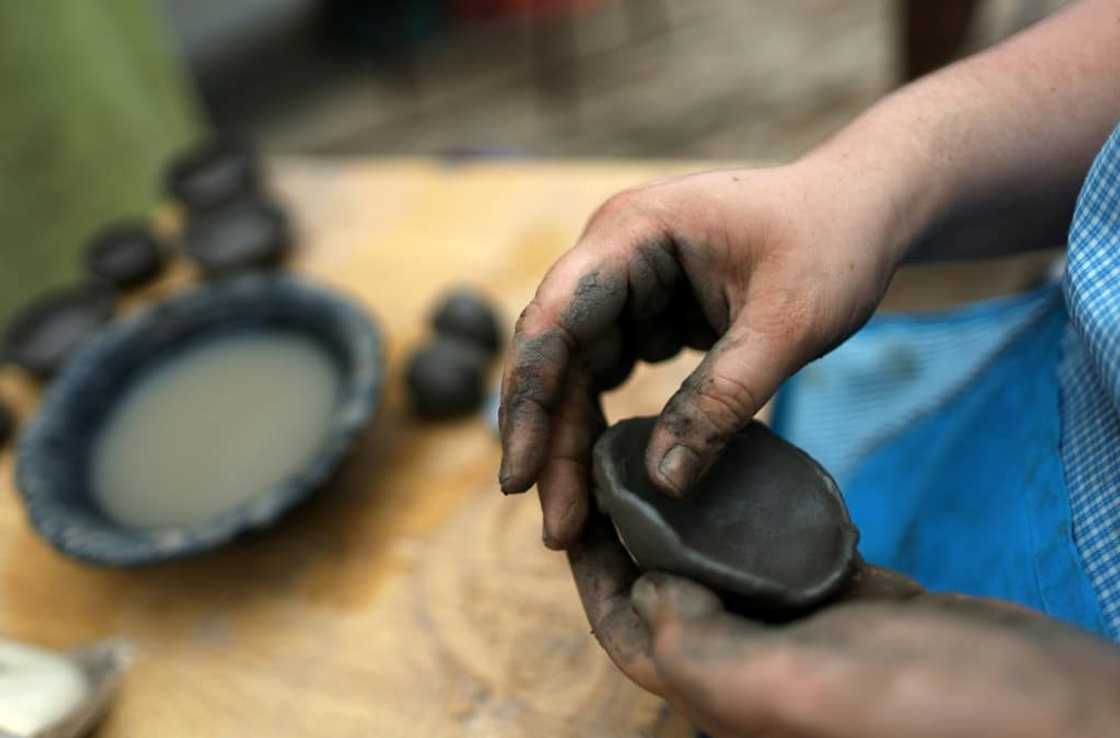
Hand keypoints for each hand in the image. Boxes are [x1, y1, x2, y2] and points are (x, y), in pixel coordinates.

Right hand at [499, 163, 908, 547]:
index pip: (556, 320)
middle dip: (552, 440)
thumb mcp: (788, 326)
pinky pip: (609, 371)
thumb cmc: (832, 243)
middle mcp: (614, 254)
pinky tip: (605, 474)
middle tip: (557, 528)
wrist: (865, 206)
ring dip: (573, 439)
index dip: (531, 402)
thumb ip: (724, 400)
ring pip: (577, 371)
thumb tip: (661, 485)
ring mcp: (628, 282)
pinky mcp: (647, 309)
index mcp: (633, 234)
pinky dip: (606, 422)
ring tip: (576, 516)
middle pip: (558, 356)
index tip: (519, 478)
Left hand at [568, 516, 1119, 737]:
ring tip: (682, 456)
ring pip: (731, 573)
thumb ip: (702, 652)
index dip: (593, 576)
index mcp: (728, 701)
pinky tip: (763, 472)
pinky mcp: (862, 610)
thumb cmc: (926, 717)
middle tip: (623, 464)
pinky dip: (769, 516)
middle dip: (640, 537)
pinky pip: (793, 556)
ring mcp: (813, 640)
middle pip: (673, 598)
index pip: (630, 635)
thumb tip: (645, 597)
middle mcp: (760, 672)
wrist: (1058, 721)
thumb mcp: (793, 690)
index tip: (576, 508)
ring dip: (699, 521)